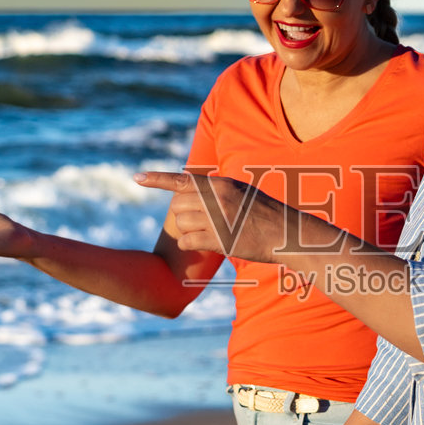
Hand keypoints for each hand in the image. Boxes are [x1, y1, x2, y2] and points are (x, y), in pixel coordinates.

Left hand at [135, 170, 292, 262]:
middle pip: (177, 205)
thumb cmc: (265, 213)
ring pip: (181, 224)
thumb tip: (189, 184)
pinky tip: (205, 245)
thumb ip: (216, 188)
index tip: (136, 178)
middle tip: (199, 221)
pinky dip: (190, 245)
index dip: (156, 179)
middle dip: (182, 214)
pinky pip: (188, 242)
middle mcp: (218, 199)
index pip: (182, 180)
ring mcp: (218, 220)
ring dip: (187, 231)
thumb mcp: (242, 190)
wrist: (287, 234)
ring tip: (208, 233)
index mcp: (222, 184)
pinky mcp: (220, 241)